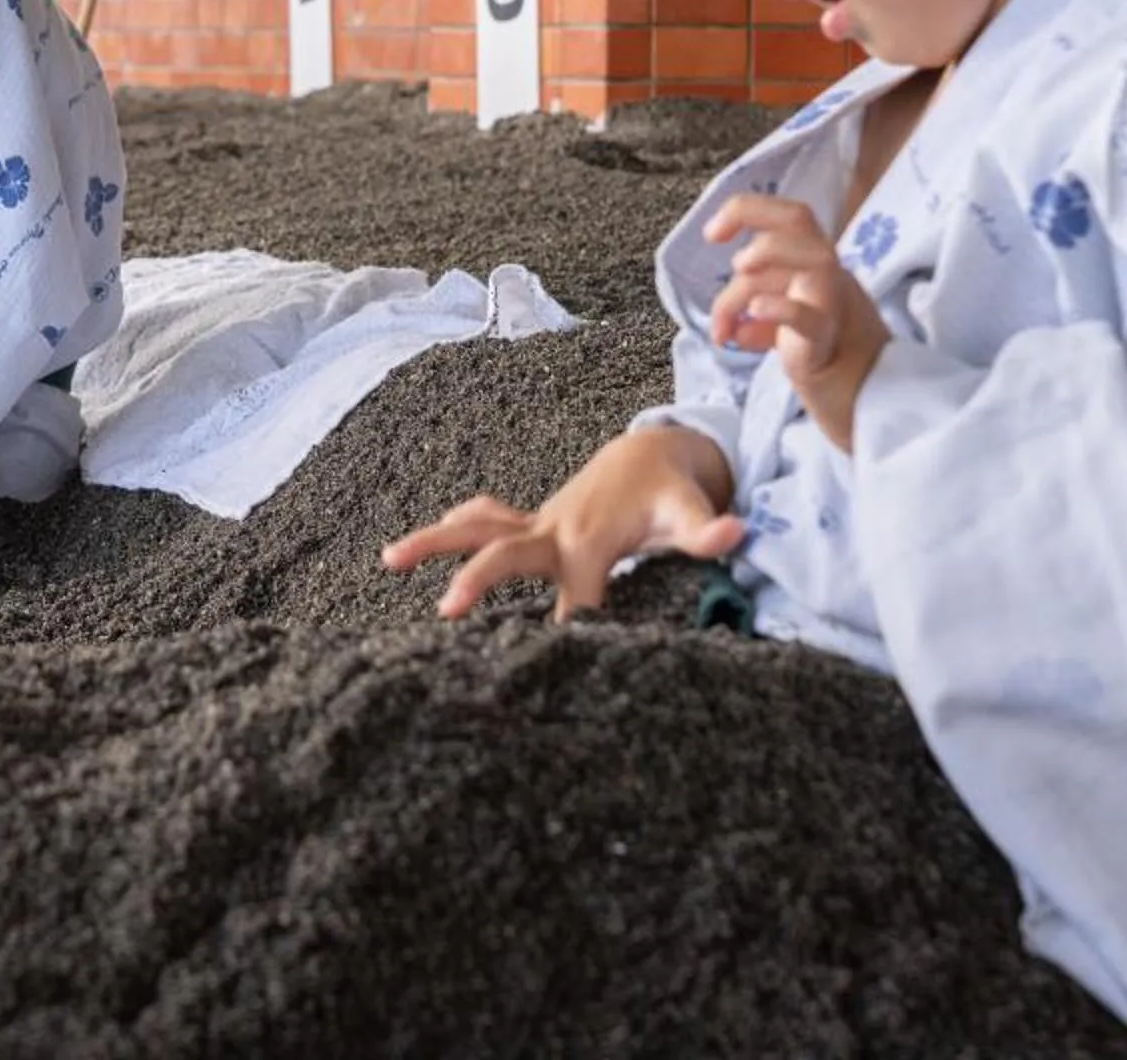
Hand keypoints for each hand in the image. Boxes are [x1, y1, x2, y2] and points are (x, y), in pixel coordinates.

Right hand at [381, 428, 744, 620]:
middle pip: (507, 552)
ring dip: (433, 540)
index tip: (544, 671)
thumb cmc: (671, 495)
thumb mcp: (693, 512)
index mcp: (591, 542)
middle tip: (446, 609)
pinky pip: (482, 523)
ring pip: (477, 526)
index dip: (568, 631)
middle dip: (478, 579)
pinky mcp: (528, 525)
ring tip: (388, 558)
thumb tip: (737, 533)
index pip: (576, 599)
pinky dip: (449, 534)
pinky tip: (414, 554)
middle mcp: (555, 531)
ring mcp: (537, 525)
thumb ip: (709, 531)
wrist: (650, 456)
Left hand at [703, 194, 889, 452]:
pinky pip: (807, 315)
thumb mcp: (787, 319)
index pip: (791, 215)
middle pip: (797, 224)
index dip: (749, 210)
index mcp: (818, 262)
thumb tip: (728, 327)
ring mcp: (834, 302)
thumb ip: (760, 307)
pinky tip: (752, 314)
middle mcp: (830, 272)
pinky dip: (777, 307)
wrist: (865, 397)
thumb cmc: (826, 352)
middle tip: (732, 267)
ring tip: (725, 324)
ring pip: (794, 266)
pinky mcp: (828, 338)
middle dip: (753, 229)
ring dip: (742, 290)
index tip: (712, 233)